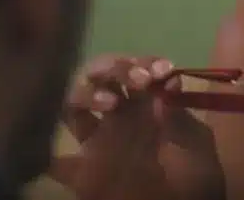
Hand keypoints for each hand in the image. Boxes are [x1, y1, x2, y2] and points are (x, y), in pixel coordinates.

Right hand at [50, 55, 225, 199]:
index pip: (138, 71)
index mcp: (150, 106)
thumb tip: (166, 83)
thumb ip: (178, 117)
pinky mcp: (82, 174)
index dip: (146, 64)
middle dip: (116, 67)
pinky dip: (47, 154)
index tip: (162, 70)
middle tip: (137, 78)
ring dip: (88, 93)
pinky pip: (53, 162)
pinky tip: (56, 148)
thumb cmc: (195, 179)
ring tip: (112, 103)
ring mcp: (100, 142)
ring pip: (74, 103)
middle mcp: (121, 117)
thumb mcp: (196, 144)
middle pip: (101, 76)